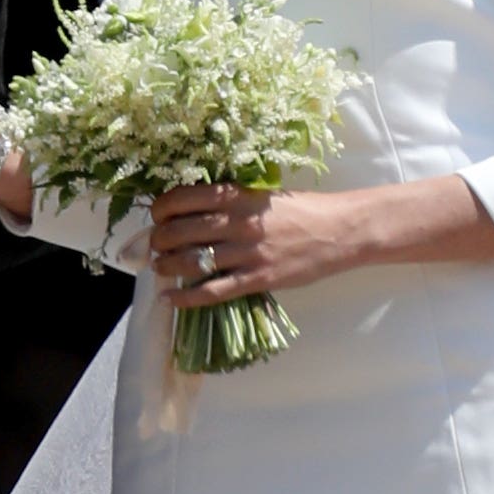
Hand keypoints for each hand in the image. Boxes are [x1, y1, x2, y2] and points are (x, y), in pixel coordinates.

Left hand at [148, 184, 355, 309]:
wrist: (339, 231)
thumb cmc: (302, 209)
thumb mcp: (262, 194)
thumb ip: (230, 200)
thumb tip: (194, 210)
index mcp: (237, 195)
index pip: (184, 198)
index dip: (162, 208)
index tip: (157, 215)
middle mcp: (237, 222)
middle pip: (180, 231)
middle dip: (158, 240)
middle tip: (153, 245)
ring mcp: (247, 253)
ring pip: (191, 261)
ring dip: (166, 266)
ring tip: (158, 268)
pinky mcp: (257, 279)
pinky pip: (213, 291)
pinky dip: (186, 296)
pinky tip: (171, 298)